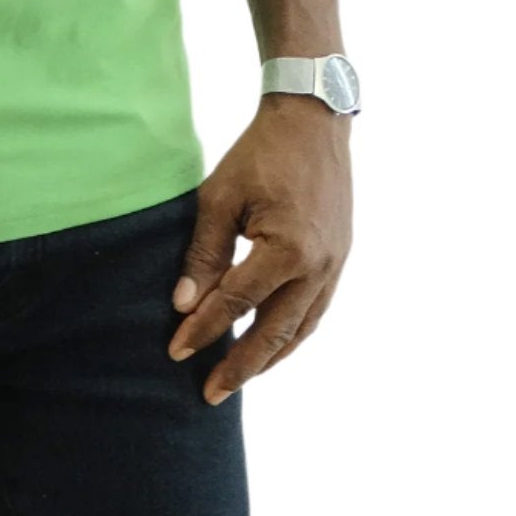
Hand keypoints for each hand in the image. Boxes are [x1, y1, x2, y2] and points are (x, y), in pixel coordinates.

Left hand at [168, 93, 352, 403]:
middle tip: (210, 393)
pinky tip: (272, 345)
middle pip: (275, 333)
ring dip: (269, 358)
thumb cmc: (260, 154)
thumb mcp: (220, 197)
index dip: (204, 330)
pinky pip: (315, 311)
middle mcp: (317, 267)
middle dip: (241, 366)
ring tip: (238, 378)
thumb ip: (203, 254)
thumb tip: (183, 305)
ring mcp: (334, 266)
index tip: (176, 352)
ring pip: (300, 329)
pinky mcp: (339, 260)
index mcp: (286, 250)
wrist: (313, 121)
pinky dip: (292, 334)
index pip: (236, 304)